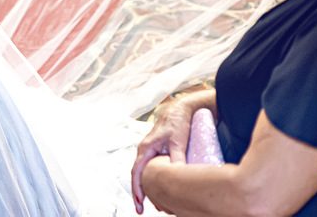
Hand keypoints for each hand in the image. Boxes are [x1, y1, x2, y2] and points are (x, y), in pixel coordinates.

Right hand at [131, 97, 195, 212]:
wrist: (180, 110)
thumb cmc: (177, 123)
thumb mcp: (178, 141)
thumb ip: (176, 156)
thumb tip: (178, 173)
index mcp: (145, 148)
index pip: (137, 172)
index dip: (137, 189)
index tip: (139, 203)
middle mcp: (144, 151)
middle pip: (138, 175)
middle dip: (139, 193)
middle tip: (142, 209)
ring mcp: (150, 151)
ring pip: (144, 173)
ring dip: (146, 188)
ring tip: (154, 204)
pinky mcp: (156, 152)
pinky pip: (150, 169)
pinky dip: (152, 180)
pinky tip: (159, 189)